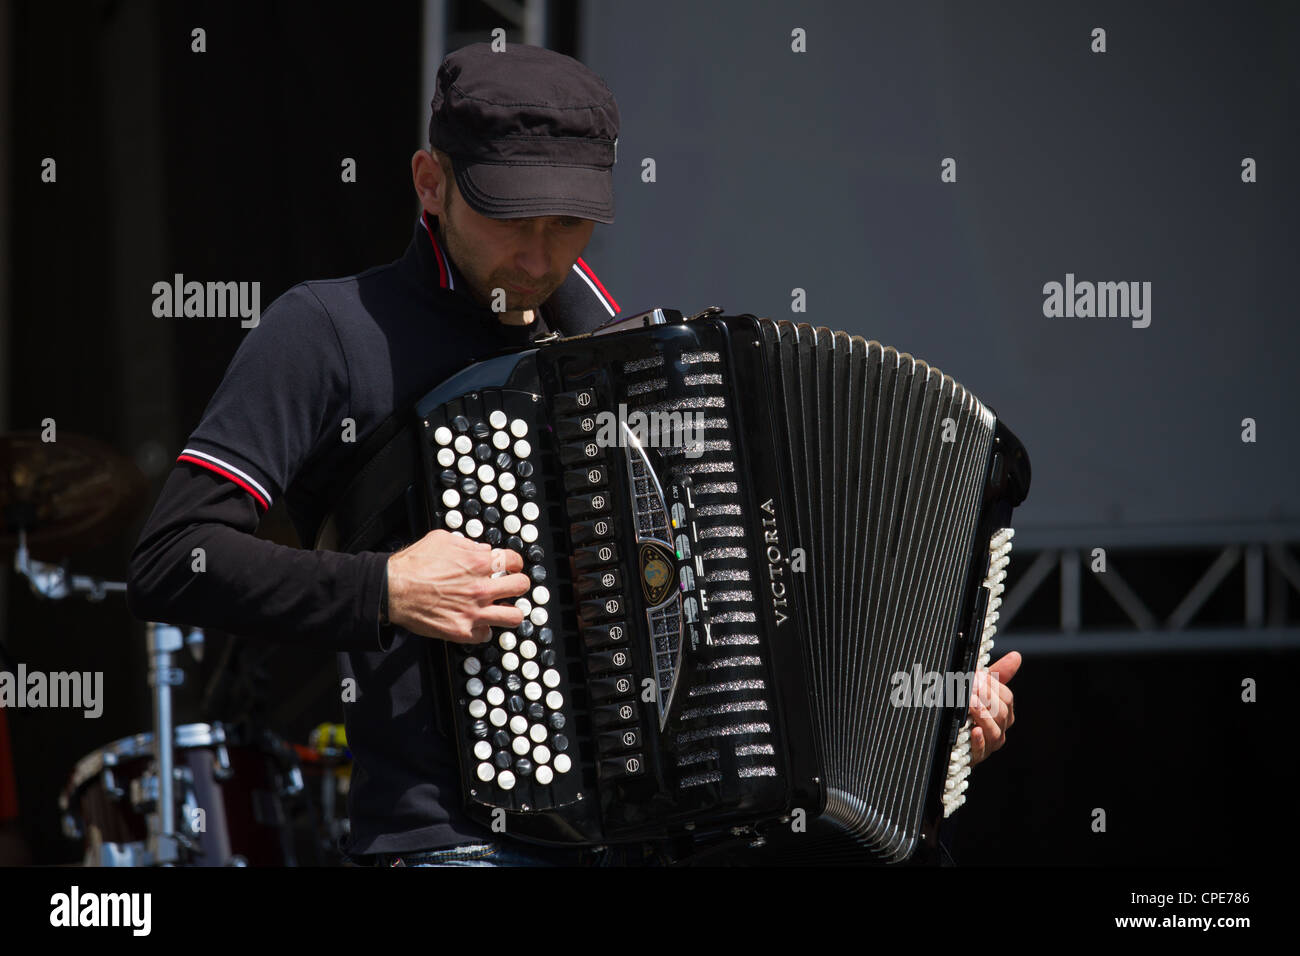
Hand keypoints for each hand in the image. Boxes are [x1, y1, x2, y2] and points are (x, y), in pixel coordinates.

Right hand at [385, 529, 528, 642]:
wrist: (392, 590)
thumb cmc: (413, 564)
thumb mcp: (442, 540)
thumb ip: (468, 544)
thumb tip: (483, 550)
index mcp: (478, 563)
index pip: (515, 562)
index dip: (514, 563)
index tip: (511, 567)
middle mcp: (480, 588)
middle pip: (521, 587)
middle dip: (518, 584)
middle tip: (511, 586)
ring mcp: (474, 612)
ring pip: (514, 617)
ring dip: (511, 611)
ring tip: (503, 609)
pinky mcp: (462, 631)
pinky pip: (486, 635)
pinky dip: (483, 629)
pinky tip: (476, 622)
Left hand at [968, 651, 1019, 766]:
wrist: (951, 741)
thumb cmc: (970, 712)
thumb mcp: (982, 690)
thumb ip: (998, 674)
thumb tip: (1016, 656)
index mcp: (1004, 713)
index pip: (1007, 698)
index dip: (994, 686)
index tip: (979, 675)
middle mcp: (1000, 729)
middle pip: (1002, 713)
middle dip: (987, 697)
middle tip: (972, 685)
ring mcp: (989, 744)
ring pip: (994, 731)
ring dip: (982, 715)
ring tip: (970, 703)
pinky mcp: (975, 756)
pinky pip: (980, 750)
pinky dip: (978, 740)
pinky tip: (973, 731)